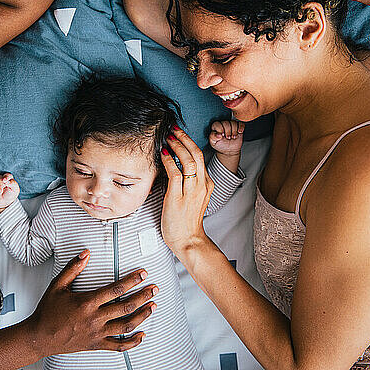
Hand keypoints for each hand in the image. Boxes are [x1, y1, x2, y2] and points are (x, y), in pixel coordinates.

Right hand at [28, 250, 157, 356]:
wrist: (39, 336)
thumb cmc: (48, 311)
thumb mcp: (58, 285)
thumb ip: (73, 268)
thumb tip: (86, 253)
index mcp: (87, 302)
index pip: (115, 289)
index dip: (132, 280)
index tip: (143, 274)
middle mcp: (94, 318)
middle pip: (126, 306)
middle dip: (143, 296)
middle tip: (154, 289)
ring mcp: (96, 333)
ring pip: (126, 325)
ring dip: (142, 315)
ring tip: (153, 306)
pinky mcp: (96, 344)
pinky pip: (118, 346)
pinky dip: (132, 342)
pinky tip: (142, 335)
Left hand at [160, 126, 213, 252]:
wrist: (188, 240)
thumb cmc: (186, 221)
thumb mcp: (193, 198)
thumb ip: (188, 182)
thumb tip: (174, 166)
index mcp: (206, 184)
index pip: (200, 157)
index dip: (189, 143)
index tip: (179, 134)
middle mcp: (201, 186)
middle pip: (196, 155)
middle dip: (184, 139)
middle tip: (173, 130)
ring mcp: (191, 192)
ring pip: (188, 161)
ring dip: (177, 146)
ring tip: (168, 138)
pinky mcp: (178, 198)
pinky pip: (175, 173)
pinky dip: (169, 161)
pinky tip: (163, 154)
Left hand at [209, 120, 244, 157]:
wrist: (229, 151)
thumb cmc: (221, 145)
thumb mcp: (213, 143)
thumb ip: (213, 137)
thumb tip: (218, 134)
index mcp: (216, 127)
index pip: (217, 124)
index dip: (220, 129)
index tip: (222, 135)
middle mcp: (224, 125)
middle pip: (226, 123)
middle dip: (227, 131)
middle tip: (228, 138)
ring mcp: (232, 126)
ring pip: (233, 123)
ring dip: (234, 131)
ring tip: (233, 137)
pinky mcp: (239, 128)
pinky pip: (241, 124)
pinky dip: (241, 127)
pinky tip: (239, 132)